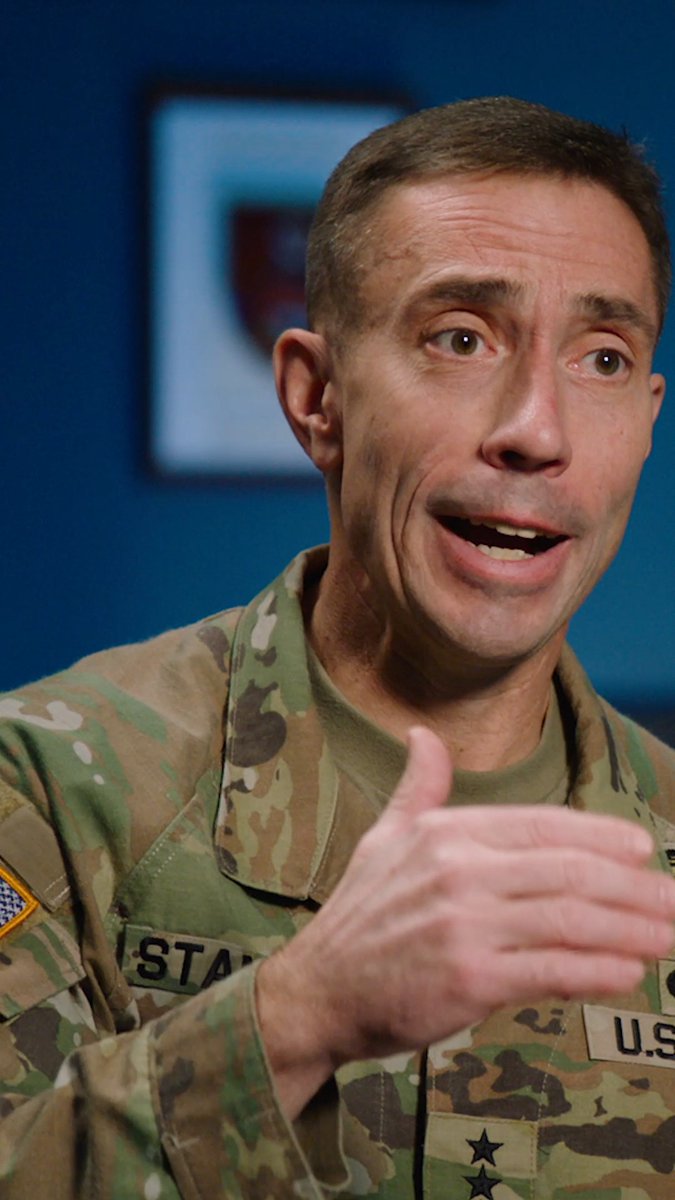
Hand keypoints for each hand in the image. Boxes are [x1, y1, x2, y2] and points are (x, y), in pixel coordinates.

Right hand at [256, 727, 674, 1117]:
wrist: (318, 989)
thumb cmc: (359, 916)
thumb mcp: (384, 839)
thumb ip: (418, 788)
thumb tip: (423, 737)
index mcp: (446, 832)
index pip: (542, 825)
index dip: (600, 836)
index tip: (643, 849)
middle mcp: (457, 871)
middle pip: (569, 872)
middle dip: (634, 888)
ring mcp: (463, 924)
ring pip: (569, 920)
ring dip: (630, 929)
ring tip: (668, 936)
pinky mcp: (467, 978)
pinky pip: (549, 970)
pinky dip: (595, 971)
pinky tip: (626, 973)